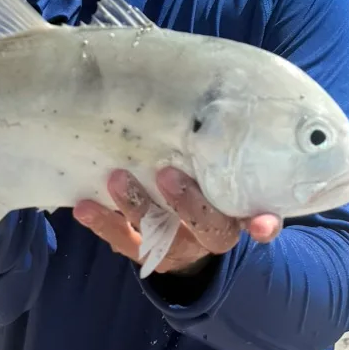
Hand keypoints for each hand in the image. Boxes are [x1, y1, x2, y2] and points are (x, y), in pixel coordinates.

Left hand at [73, 168, 281, 274]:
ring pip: (160, 234)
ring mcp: (177, 246)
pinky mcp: (146, 253)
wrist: (189, 237)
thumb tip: (204, 97)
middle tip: (167, 174)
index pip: (259, 221)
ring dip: (137, 207)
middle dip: (188, 204)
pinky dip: (103, 224)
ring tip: (116, 179)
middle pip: (207, 227)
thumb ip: (220, 155)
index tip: (262, 225)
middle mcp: (212, 235)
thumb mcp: (221, 176)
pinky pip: (124, 241)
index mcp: (238, 215)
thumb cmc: (208, 189)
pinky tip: (84, 207)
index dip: (264, 225)